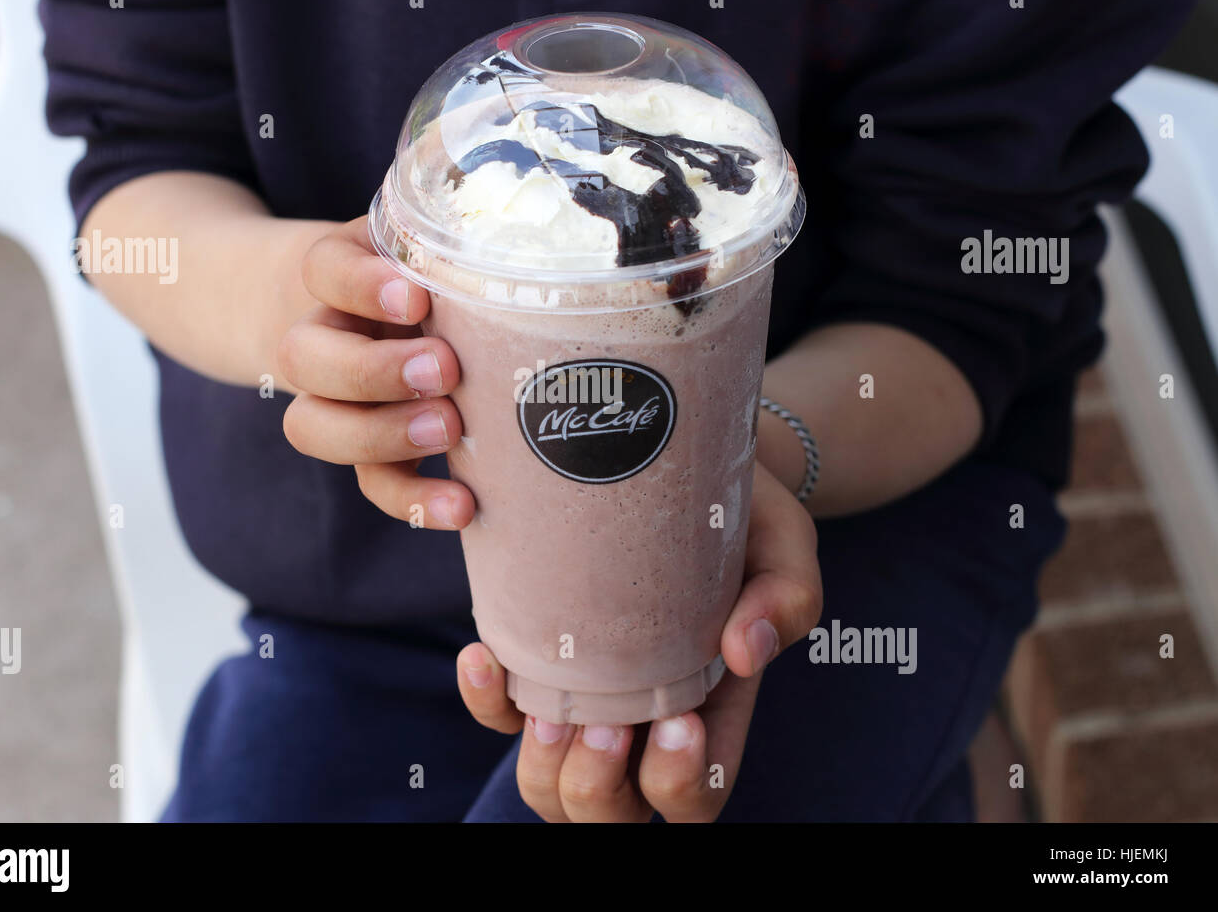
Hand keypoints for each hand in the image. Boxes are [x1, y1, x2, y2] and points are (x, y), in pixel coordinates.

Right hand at [278, 216, 475, 529]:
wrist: (404, 321)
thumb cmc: (437, 276)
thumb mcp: (444, 249)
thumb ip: (470, 249)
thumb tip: (547, 254)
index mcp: (345, 275)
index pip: (323, 269)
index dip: (359, 286)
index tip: (416, 298)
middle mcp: (328, 335)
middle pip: (302, 357)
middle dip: (372, 370)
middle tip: (444, 369)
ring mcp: (338, 398)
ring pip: (313, 426)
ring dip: (380, 434)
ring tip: (448, 429)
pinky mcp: (369, 450)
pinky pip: (371, 482)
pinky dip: (413, 498)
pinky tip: (461, 505)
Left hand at [456, 462, 821, 821]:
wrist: (680, 459)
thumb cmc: (742, 515)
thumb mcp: (783, 544)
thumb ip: (787, 597)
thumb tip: (744, 652)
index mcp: (711, 710)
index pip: (695, 797)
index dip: (681, 781)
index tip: (682, 718)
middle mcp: (644, 720)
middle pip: (612, 814)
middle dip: (600, 788)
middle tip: (605, 725)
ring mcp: (585, 697)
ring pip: (548, 790)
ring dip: (545, 769)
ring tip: (551, 713)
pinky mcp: (538, 660)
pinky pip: (498, 716)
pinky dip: (485, 702)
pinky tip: (486, 655)